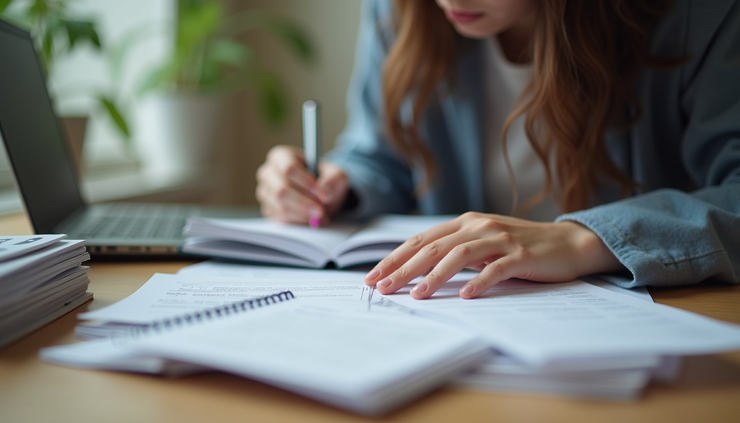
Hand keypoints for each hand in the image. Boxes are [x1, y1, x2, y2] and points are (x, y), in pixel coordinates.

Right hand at [256, 145, 348, 224]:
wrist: (321, 194)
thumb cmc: (325, 179)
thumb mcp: (336, 175)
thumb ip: (332, 181)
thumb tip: (324, 192)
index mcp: (282, 156)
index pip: (288, 168)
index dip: (304, 182)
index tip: (319, 192)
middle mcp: (269, 173)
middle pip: (281, 190)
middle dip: (303, 203)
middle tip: (320, 210)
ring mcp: (266, 192)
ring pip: (280, 207)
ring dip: (302, 214)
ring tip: (319, 215)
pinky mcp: (268, 209)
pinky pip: (280, 218)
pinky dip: (298, 221)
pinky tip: (310, 218)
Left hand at [364, 212, 623, 298]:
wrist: (567, 243)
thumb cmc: (520, 248)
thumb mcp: (483, 244)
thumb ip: (455, 251)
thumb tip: (415, 272)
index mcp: (465, 223)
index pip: (421, 240)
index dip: (394, 258)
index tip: (372, 276)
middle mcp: (479, 226)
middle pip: (432, 247)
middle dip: (403, 268)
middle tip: (381, 287)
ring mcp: (500, 239)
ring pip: (458, 255)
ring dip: (433, 276)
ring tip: (416, 296)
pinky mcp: (520, 255)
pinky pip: (495, 269)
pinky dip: (478, 282)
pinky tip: (464, 296)